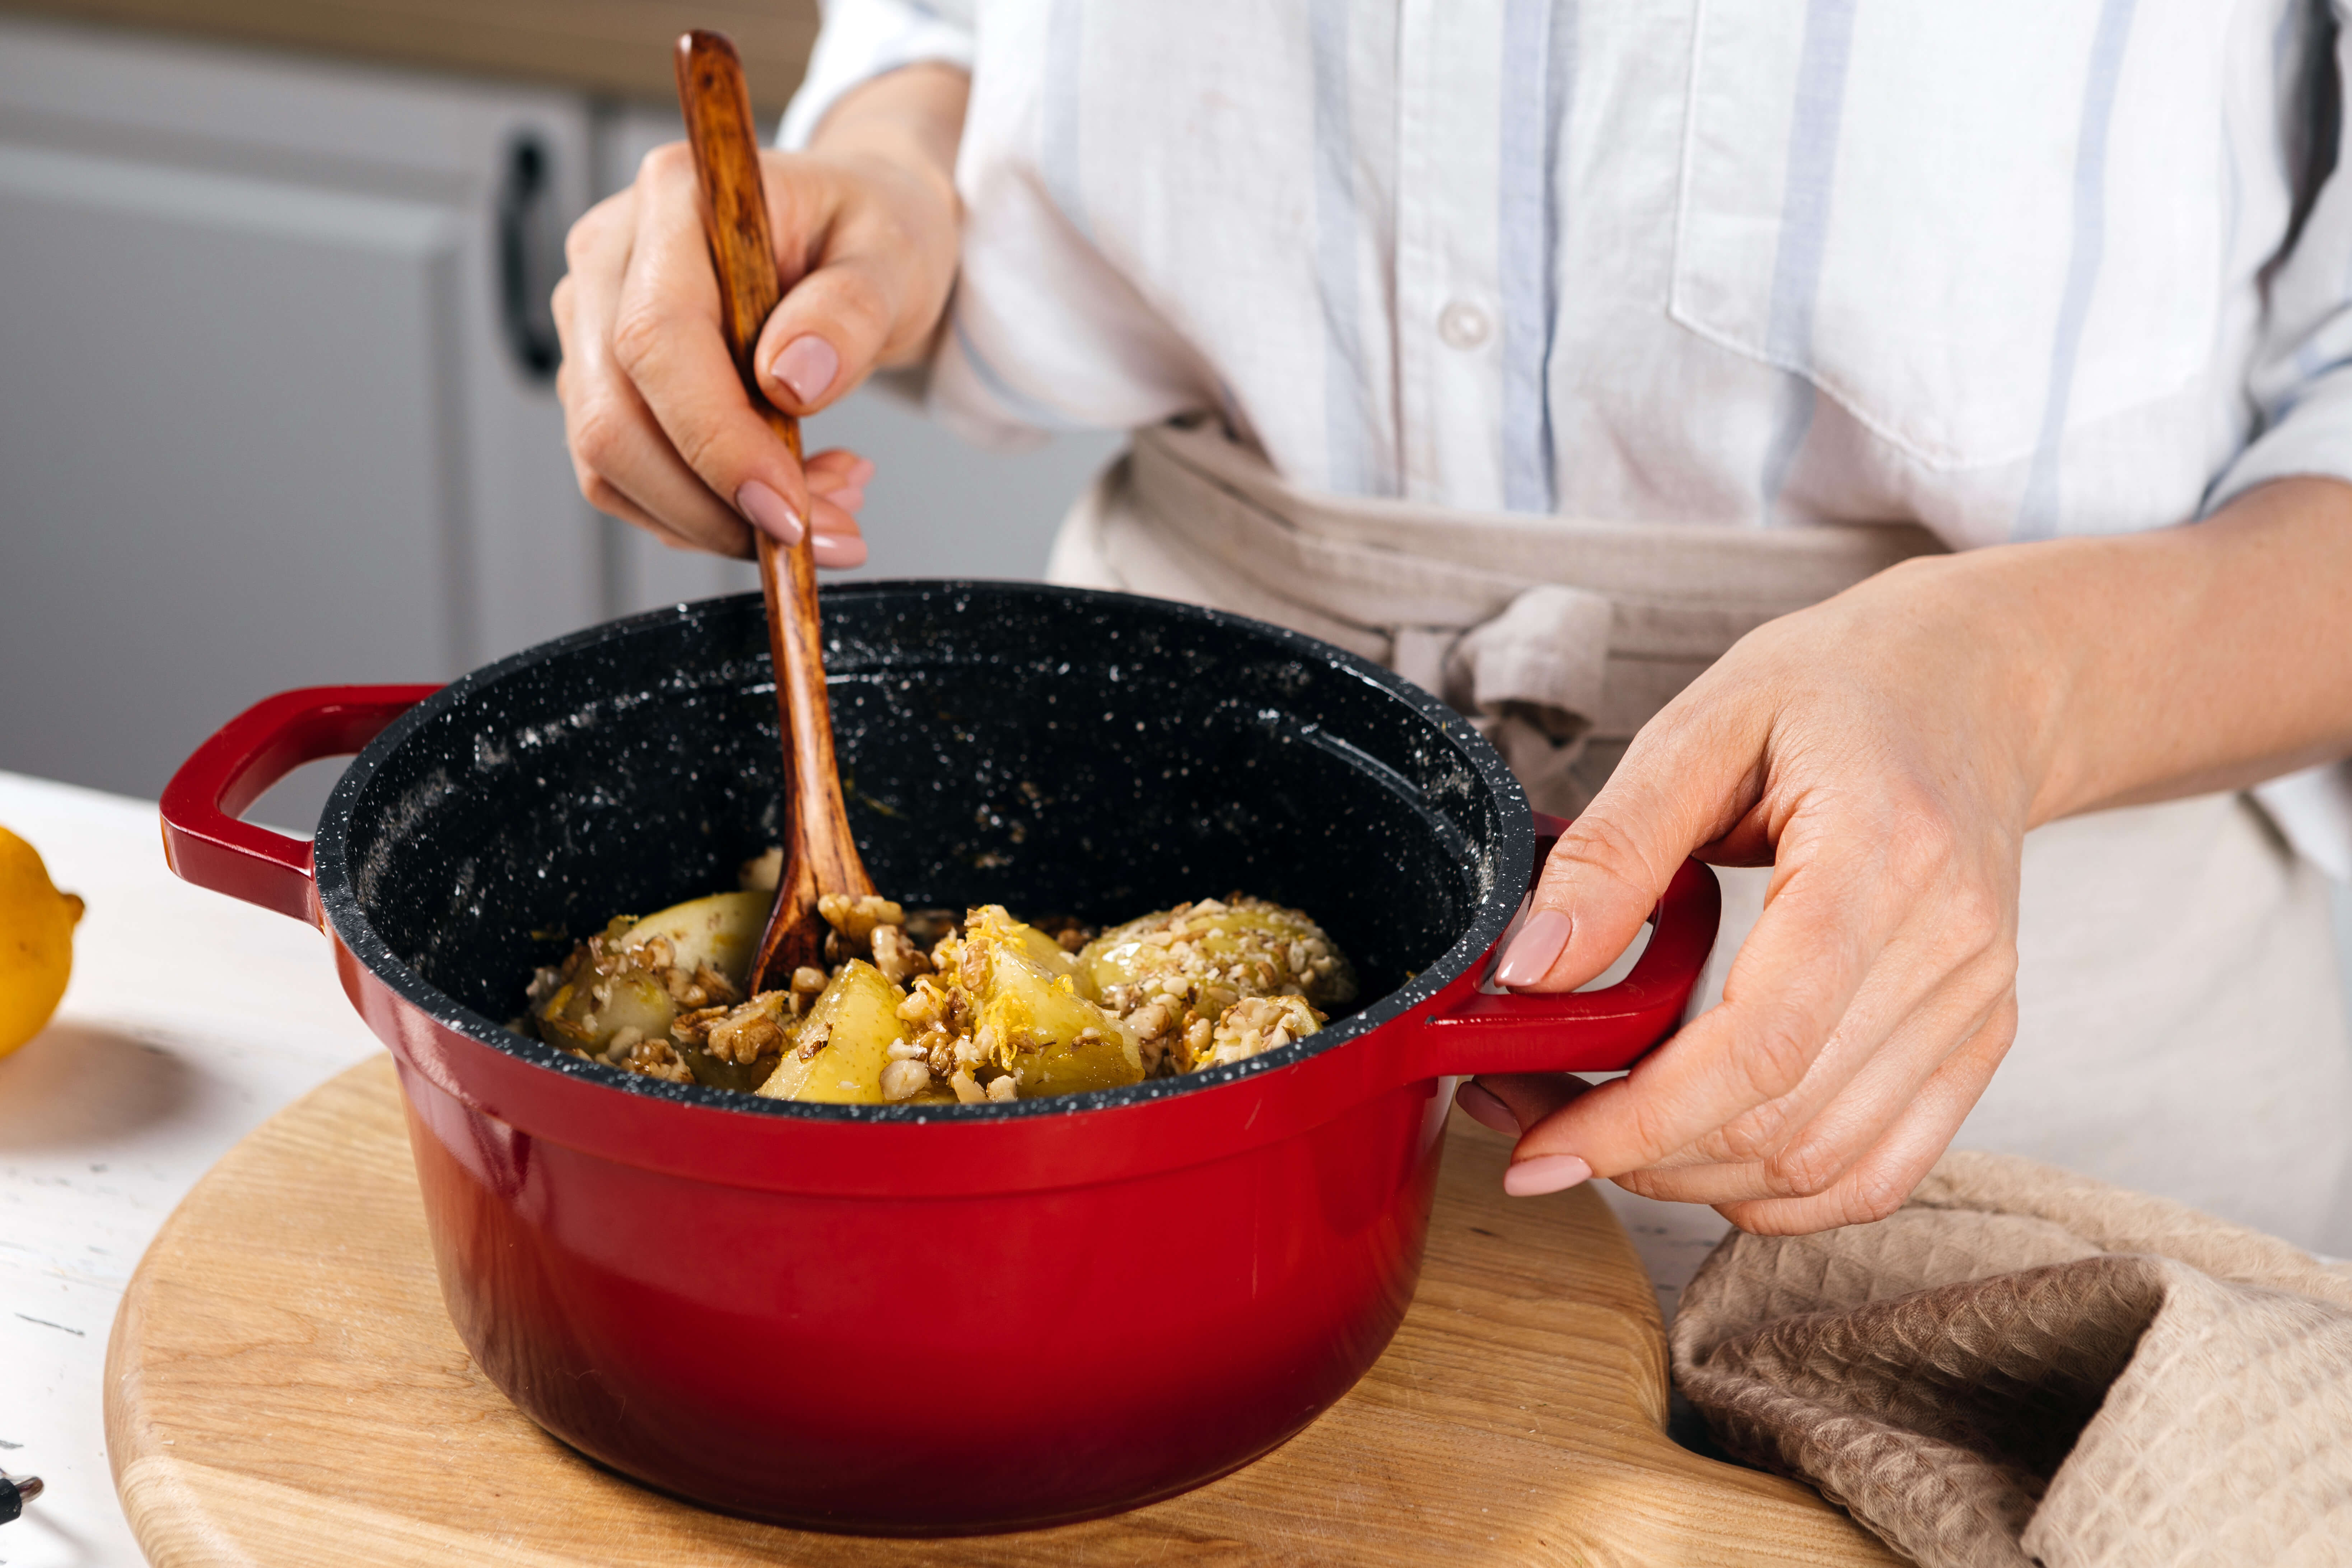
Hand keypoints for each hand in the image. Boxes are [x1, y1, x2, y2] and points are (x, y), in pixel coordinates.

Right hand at [550, 65, 966, 561]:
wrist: (852, 237)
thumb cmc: (870, 233)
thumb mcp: (895, 256)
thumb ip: (851, 310)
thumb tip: (791, 380)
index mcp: (675, 200)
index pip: (657, 341)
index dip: (716, 442)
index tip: (789, 512)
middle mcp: (610, 256)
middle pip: (613, 420)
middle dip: (717, 508)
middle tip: (825, 537)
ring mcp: (594, 322)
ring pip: (612, 464)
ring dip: (718, 521)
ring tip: (828, 508)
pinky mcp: (603, 381)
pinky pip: (631, 479)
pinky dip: (709, 513)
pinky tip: (791, 492)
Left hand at [1462, 553, 2053, 1232]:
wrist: (1975, 684)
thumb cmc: (1839, 688)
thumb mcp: (1703, 724)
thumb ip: (1615, 848)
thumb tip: (1532, 967)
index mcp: (1885, 856)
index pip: (1763, 1043)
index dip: (1643, 1119)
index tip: (1543, 1146)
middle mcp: (1950, 949)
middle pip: (1786, 1121)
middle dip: (1640, 1154)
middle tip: (1532, 1127)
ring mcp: (1976, 1004)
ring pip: (1824, 1166)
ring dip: (1693, 1178)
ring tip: (1593, 1135)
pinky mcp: (1977, 1039)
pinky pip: (1877, 1170)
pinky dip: (1778, 1191)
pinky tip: (1696, 1154)